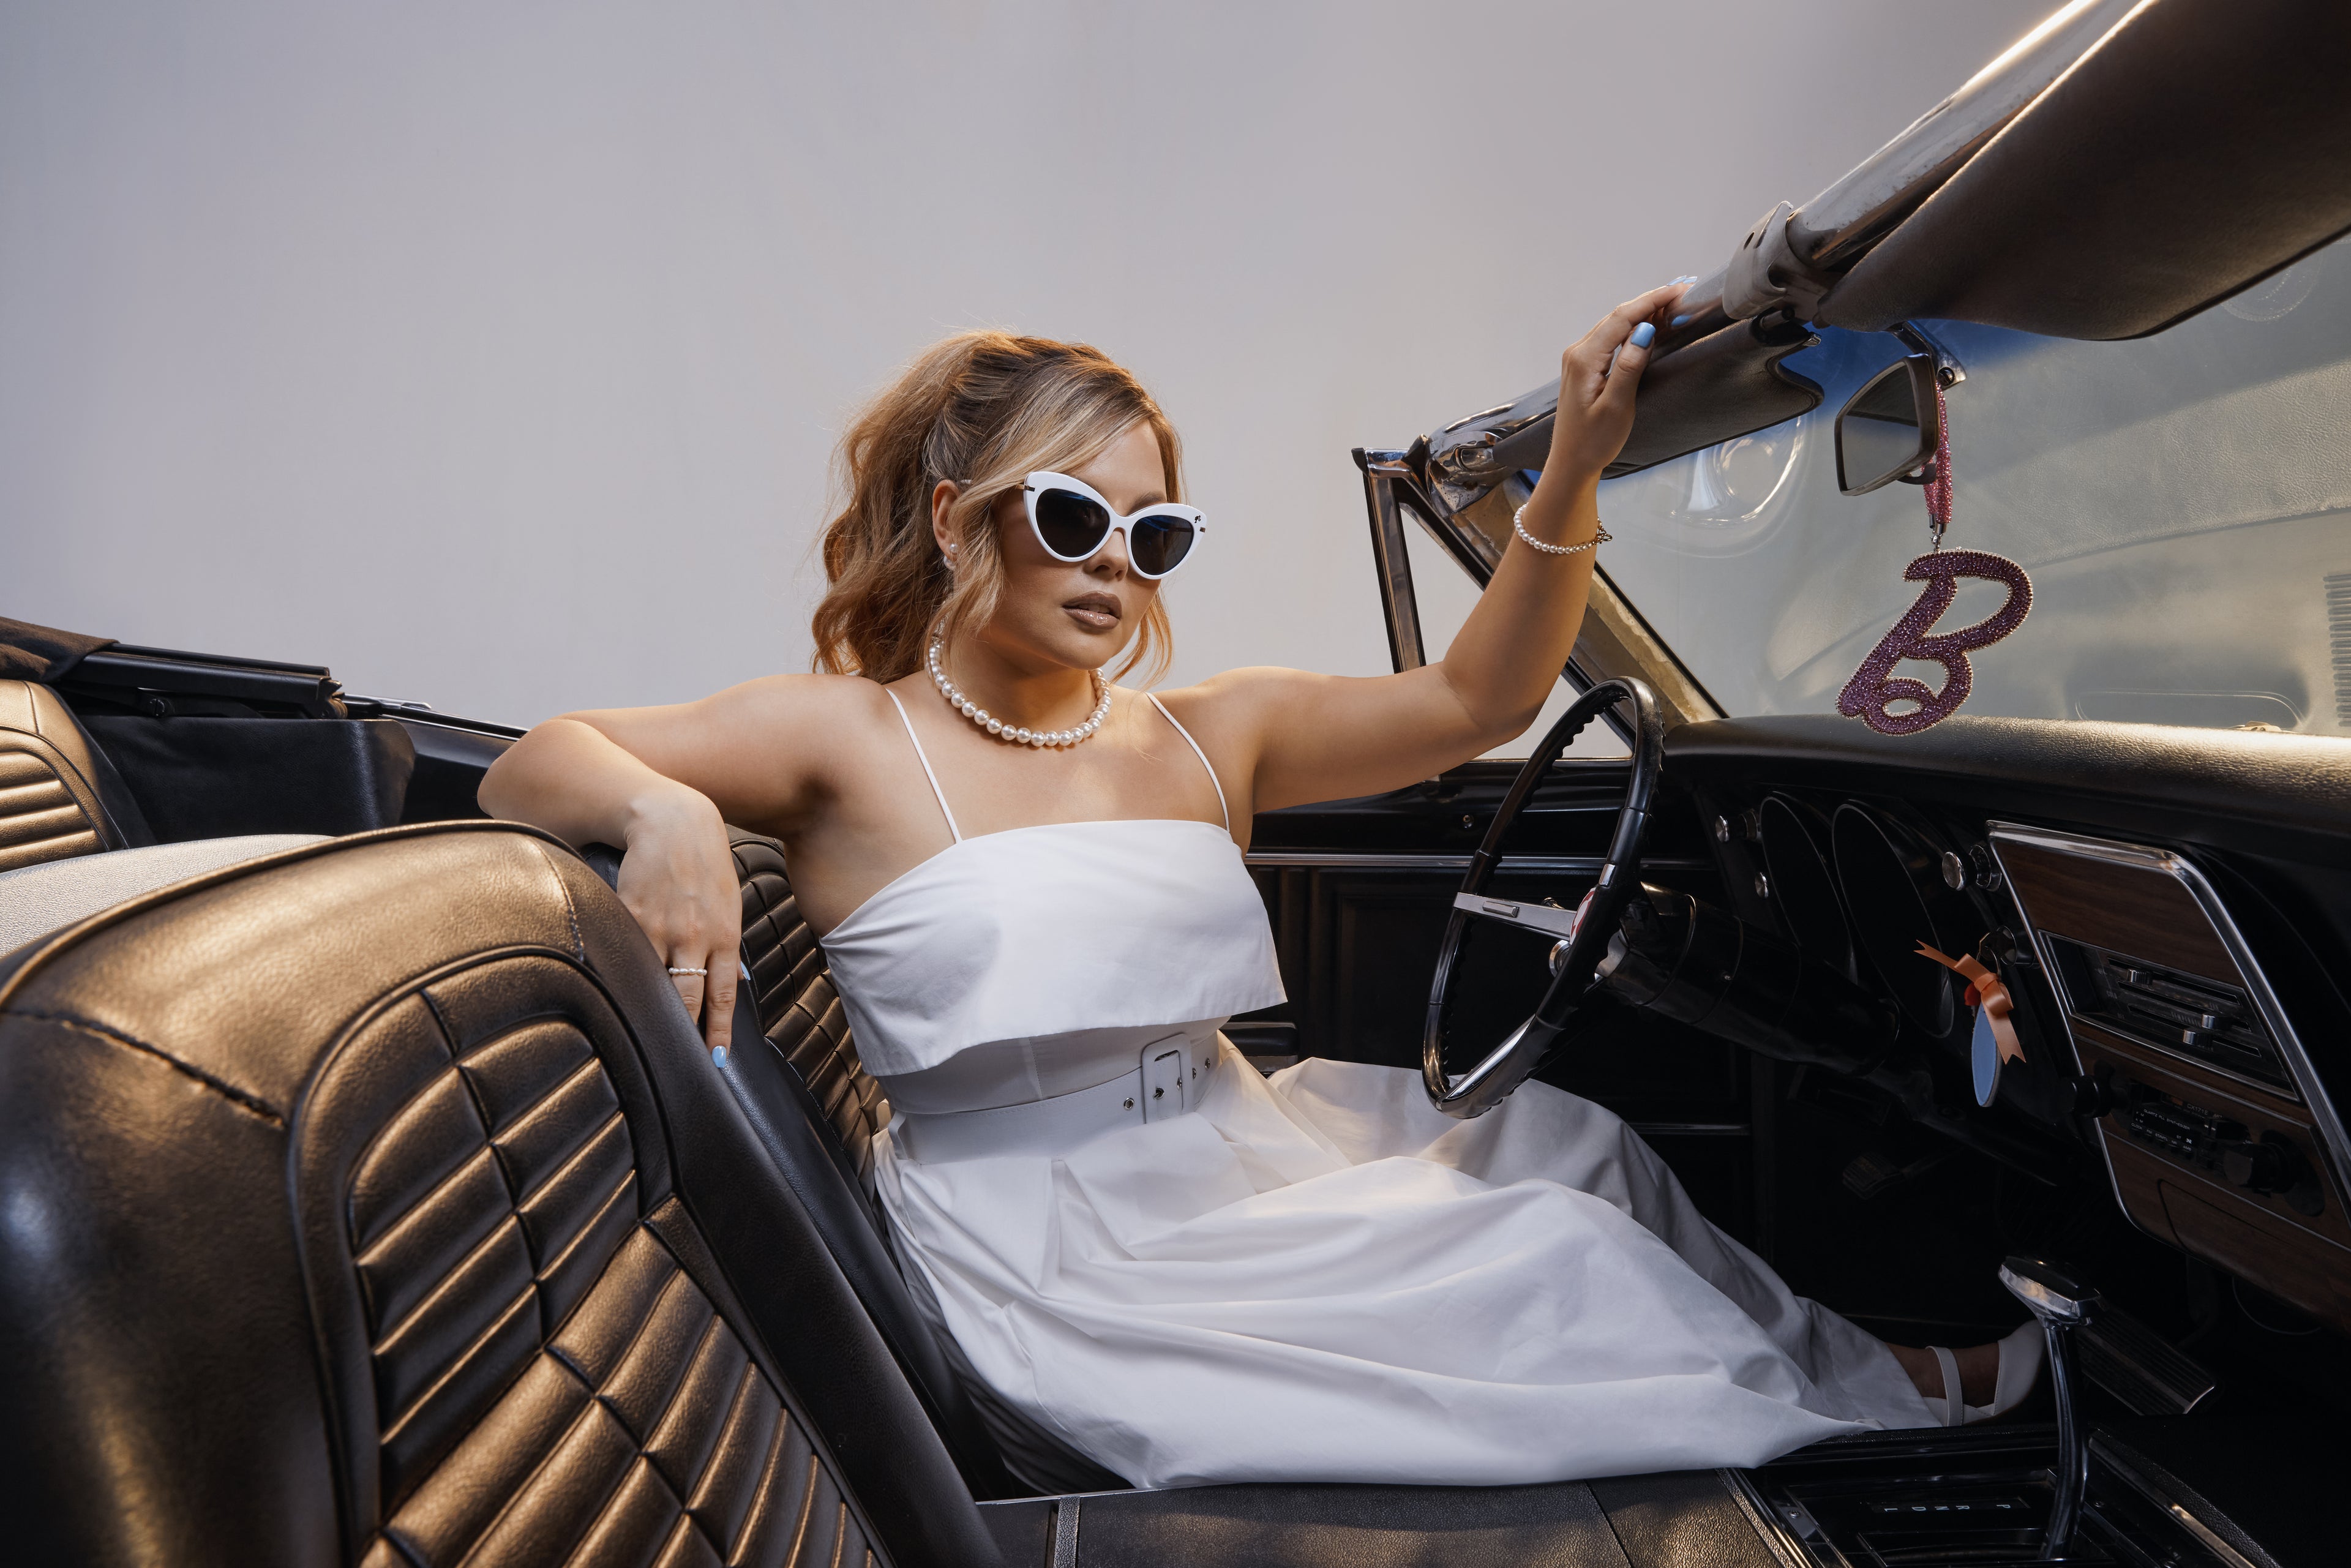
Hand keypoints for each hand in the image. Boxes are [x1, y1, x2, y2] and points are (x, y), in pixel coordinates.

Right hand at [614, 784, 741, 1054]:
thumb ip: (725, 942)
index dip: (717, 1031)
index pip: (722, 995)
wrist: (673, 821)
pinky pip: (626, 956)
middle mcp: (694, 935)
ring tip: (649, 1032)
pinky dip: (624, 976)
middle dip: (685, 1032)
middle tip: (681, 1058)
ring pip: (655, 982)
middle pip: (688, 997)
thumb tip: (731, 980)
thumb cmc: (705, 863)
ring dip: (653, 1008)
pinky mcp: (630, 915)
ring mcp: (660, 927)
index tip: (714, 1058)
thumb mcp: (729, 902)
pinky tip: (619, 990)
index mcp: (725, 935)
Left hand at [1541, 282, 1687, 486]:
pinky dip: (1632, 328)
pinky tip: (1650, 325)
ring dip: (1643, 312)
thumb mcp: (1617, 406)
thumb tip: (1645, 331)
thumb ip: (1630, 366)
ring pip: (1615, 325)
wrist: (1571, 463)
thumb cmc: (1592, 441)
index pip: (1622, 318)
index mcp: (1585, 359)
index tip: (1679, 289)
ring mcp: (1580, 359)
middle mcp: (1578, 353)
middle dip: (1651, 301)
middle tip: (1683, 291)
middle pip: (1618, 316)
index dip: (1652, 300)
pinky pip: (1611, 338)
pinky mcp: (1585, 367)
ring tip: (1673, 303)